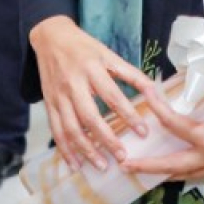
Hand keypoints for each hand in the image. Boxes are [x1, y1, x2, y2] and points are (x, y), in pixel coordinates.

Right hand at [29, 16, 151, 170]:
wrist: (50, 37)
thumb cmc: (84, 47)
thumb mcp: (108, 54)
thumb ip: (131, 74)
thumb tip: (154, 91)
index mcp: (92, 69)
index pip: (112, 96)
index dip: (128, 115)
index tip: (142, 132)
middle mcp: (73, 84)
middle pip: (90, 117)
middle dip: (106, 140)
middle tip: (122, 157)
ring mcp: (58, 96)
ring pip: (71, 128)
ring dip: (86, 150)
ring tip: (102, 166)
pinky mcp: (49, 103)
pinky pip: (56, 130)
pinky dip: (65, 149)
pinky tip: (75, 164)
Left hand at [122, 80, 203, 180]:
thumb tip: (198, 70)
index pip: (175, 124)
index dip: (158, 108)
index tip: (145, 94)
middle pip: (171, 165)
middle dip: (147, 165)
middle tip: (124, 163)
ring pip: (182, 173)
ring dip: (160, 171)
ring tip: (140, 170)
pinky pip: (195, 172)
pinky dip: (179, 172)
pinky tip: (174, 169)